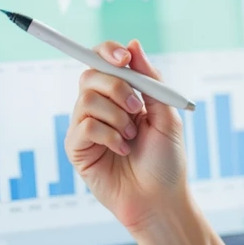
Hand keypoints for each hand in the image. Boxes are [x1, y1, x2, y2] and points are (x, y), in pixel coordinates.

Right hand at [64, 38, 188, 230]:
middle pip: (90, 74)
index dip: (107, 52)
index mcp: (122, 95)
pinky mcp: (77, 148)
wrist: (160, 199)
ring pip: (87, 99)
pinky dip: (107, 135)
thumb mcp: (166, 115)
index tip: (123, 58)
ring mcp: (86, 127)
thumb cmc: (166, 161)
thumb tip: (133, 45)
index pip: (104, 62)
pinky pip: (84, 126)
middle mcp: (101, 107)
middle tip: (136, 108)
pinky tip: (121, 150)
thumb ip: (149, 80)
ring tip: (131, 137)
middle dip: (116, 87)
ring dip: (115, 116)